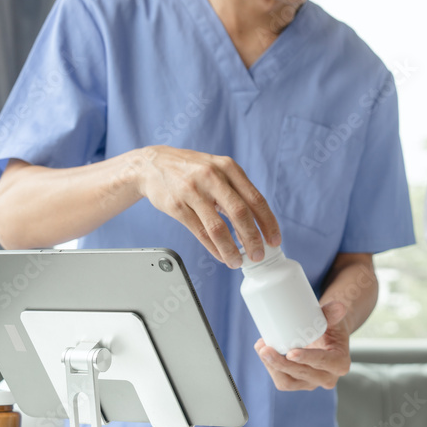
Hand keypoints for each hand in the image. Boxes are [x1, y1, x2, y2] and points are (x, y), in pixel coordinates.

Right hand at [132, 145, 281, 267]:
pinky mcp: (177, 206)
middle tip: (258, 256)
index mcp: (229, 168)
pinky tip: (221, 255)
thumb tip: (258, 223)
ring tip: (237, 261)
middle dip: (252, 239)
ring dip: (231, 249)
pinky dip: (213, 248)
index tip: (274, 241)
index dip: (268, 223)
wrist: (152, 165)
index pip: (256, 199)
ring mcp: (193, 191)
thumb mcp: (218, 170)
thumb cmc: (191, 170)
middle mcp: (213, 177)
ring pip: (218, 228)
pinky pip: (200, 232)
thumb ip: (237, 191)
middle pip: (240, 214)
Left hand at [254, 302, 349, 390]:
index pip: (324, 362)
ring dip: (272, 367)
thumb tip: (339, 306)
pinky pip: (282, 381)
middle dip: (281, 364)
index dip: (307, 359)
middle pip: (302, 374)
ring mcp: (311, 383)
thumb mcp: (333, 320)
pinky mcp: (298, 383)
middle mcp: (327, 378)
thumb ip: (333, 314)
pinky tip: (263, 353)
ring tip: (261, 349)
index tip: (291, 353)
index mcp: (340, 363)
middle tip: (266, 349)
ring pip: (288, 382)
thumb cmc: (330, 329)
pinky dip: (270, 368)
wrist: (325, 338)